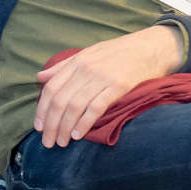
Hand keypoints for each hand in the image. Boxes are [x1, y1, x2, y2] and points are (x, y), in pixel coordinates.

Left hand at [33, 25, 182, 147]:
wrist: (151, 47)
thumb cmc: (119, 52)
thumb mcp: (88, 54)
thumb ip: (64, 67)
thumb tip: (40, 77)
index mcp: (77, 62)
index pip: (51, 88)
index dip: (42, 109)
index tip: (39, 127)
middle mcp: (86, 69)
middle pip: (60, 100)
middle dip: (51, 124)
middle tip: (48, 142)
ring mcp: (102, 77)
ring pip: (75, 106)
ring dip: (65, 127)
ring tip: (61, 142)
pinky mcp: (119, 86)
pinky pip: (96, 107)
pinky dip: (85, 122)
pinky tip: (78, 135)